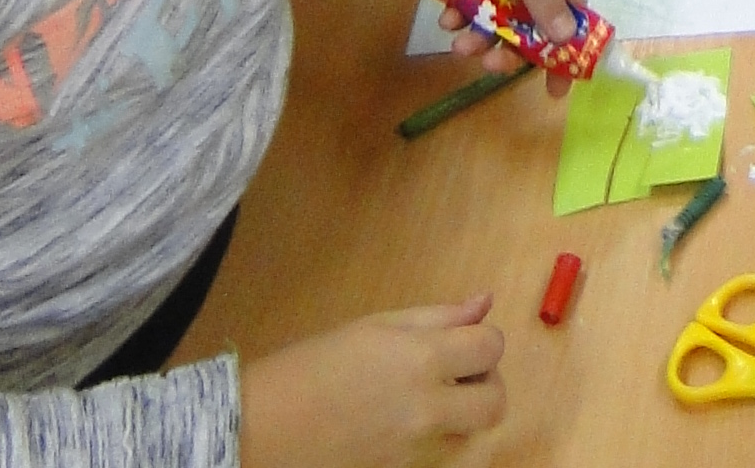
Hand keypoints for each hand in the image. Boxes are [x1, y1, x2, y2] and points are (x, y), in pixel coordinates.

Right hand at [239, 300, 504, 467]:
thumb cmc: (313, 366)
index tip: (463, 339)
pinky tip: (405, 423)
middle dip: (484, 382)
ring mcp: (416, 451)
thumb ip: (437, 317)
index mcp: (423, 360)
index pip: (492, 347)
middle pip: (494, 402)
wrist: (260, 430)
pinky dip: (437, 439)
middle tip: (455, 371)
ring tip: (428, 398)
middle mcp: (428, 409)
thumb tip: (484, 303)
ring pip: (471, 434)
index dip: (483, 339)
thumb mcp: (375, 326)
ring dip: (462, 414)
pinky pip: (439, 456)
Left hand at [419, 0, 589, 67]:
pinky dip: (459, 11)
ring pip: (495, 13)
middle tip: (490, 66)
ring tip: (458, 41)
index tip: (555, 89)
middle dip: (510, 46)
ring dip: (479, 33)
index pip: (572, 10)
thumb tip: (567, 37)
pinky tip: (446, 15)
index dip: (565, 49)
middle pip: (529, 19)